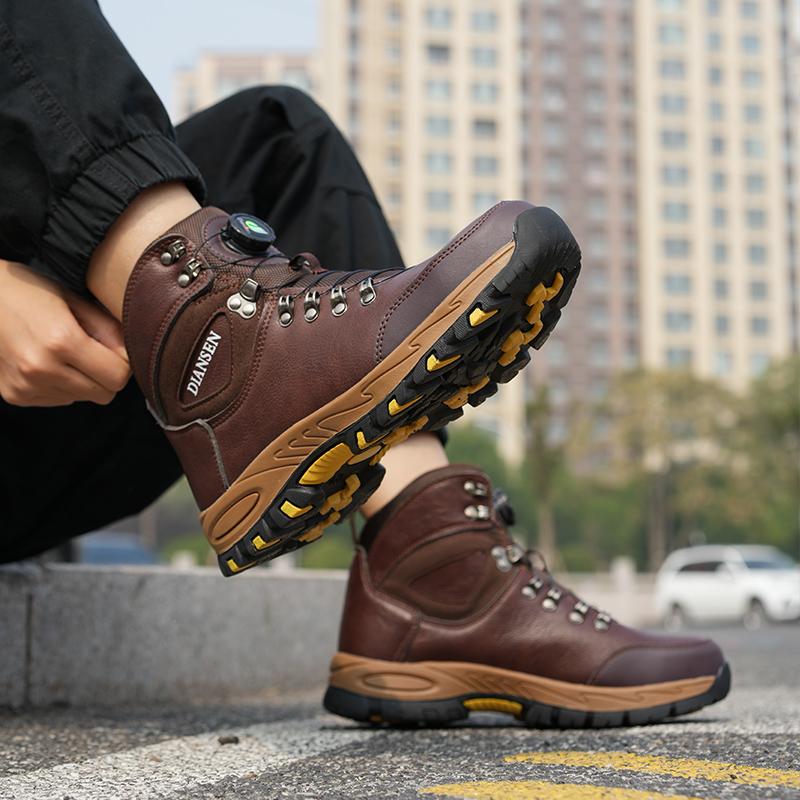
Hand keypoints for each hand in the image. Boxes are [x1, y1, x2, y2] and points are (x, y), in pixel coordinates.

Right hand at [0, 260, 131, 405]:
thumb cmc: (29, 292)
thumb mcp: (73, 300)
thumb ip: (107, 329)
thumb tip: (132, 355)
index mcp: (61, 341)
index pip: (118, 377)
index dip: (123, 363)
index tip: (113, 349)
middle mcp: (42, 369)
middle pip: (104, 394)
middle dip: (106, 375)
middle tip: (91, 351)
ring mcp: (26, 385)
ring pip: (83, 398)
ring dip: (83, 380)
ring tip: (63, 352)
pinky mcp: (15, 395)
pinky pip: (59, 400)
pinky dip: (61, 385)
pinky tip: (46, 361)